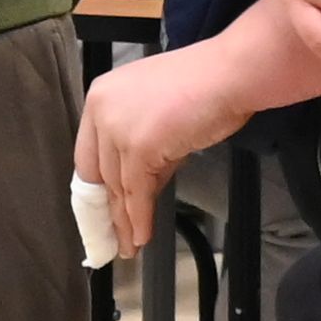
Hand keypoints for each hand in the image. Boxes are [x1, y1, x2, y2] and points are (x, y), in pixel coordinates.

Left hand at [79, 45, 238, 257]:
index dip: (98, 187)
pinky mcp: (138, 148)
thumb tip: (142, 187)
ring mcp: (118, 128)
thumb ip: (145, 148)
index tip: (103, 210)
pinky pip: (136, 193)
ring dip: (124, 220)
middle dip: (108, 209)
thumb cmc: (206, 85)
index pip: (90, 151)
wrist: (230, 75)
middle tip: (113, 236)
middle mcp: (101, 109)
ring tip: (129, 245)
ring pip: (117, 186)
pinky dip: (140, 218)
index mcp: (101, 95)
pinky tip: (142, 236)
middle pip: (99, 172)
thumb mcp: (162, 116)